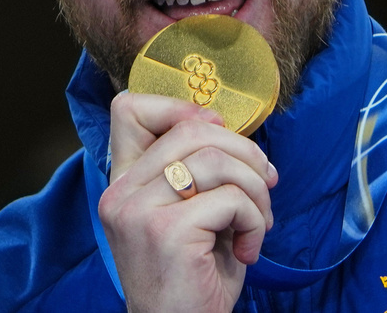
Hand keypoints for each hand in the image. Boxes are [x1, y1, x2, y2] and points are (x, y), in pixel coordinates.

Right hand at [98, 92, 277, 312]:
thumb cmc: (192, 278)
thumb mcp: (185, 215)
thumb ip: (191, 171)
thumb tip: (226, 127)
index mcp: (122, 183)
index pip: (129, 109)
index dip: (181, 109)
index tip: (219, 139)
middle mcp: (121, 192)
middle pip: (190, 129)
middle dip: (243, 152)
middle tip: (265, 185)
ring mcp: (139, 211)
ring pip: (215, 160)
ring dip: (255, 189)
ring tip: (258, 222)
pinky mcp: (167, 232)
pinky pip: (230, 199)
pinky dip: (254, 220)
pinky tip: (247, 249)